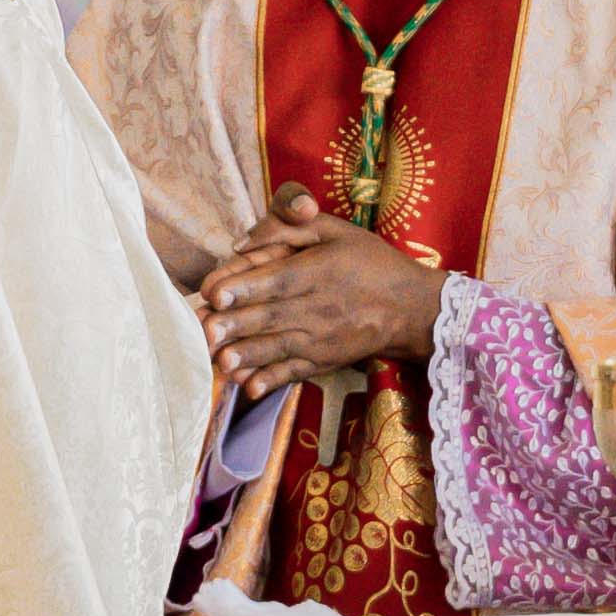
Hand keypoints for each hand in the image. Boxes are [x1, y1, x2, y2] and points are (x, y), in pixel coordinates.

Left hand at [198, 181, 442, 393]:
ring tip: (219, 361)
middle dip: (235, 324)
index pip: (278, 279)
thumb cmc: (368, 261)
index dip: (246, 286)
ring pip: (278, 348)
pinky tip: (249, 387)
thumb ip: (288, 228)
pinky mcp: (323, 361)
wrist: (411, 308)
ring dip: (247, 355)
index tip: (215, 292)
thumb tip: (241, 242)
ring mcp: (321, 339)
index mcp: (319, 272)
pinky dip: (272, 381)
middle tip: (204, 330)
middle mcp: (318, 307)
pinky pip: (294, 372)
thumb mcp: (335, 230)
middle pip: (271, 316)